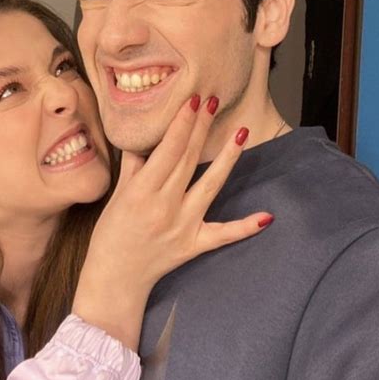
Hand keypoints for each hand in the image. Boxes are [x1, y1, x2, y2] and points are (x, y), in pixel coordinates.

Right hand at [73, 94, 272, 349]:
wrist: (115, 279)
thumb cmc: (111, 234)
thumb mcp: (117, 196)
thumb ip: (134, 166)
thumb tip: (146, 137)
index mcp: (142, 191)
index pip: (168, 149)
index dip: (182, 123)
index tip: (192, 100)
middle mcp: (165, 206)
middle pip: (188, 159)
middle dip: (201, 127)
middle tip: (213, 100)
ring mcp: (183, 226)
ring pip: (210, 186)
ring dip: (227, 159)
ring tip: (241, 132)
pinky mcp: (195, 244)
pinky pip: (223, 234)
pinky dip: (245, 227)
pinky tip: (267, 216)